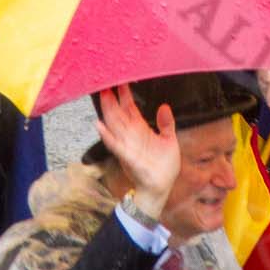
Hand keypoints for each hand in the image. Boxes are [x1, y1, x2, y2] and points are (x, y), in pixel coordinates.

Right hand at [95, 85, 177, 217]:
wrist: (161, 188)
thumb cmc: (164, 166)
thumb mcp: (169, 140)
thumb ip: (166, 124)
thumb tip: (164, 106)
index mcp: (141, 130)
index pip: (131, 109)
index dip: (125, 96)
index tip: (121, 81)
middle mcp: (132, 136)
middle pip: (119, 114)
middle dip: (112, 99)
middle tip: (105, 82)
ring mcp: (128, 146)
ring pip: (115, 125)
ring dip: (108, 112)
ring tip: (102, 96)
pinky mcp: (129, 158)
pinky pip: (116, 145)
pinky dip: (108, 136)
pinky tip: (100, 126)